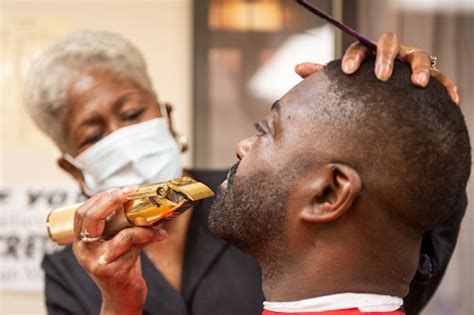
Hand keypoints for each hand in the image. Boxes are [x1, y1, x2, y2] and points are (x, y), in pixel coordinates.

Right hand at [72, 186, 166, 314]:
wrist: (121, 297)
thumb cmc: (120, 265)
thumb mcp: (113, 244)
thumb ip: (118, 226)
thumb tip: (138, 200)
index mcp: (81, 241)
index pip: (83, 212)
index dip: (101, 197)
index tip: (121, 189)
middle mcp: (85, 251)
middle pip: (92, 218)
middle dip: (112, 200)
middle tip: (130, 192)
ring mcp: (98, 262)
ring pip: (123, 234)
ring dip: (144, 225)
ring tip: (157, 223)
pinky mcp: (114, 271)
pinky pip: (136, 247)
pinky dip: (151, 237)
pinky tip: (161, 235)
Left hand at [294, 32, 459, 104]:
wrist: (383, 100)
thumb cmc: (360, 89)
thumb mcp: (343, 83)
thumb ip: (323, 75)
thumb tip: (298, 68)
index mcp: (367, 54)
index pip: (359, 47)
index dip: (352, 57)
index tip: (345, 71)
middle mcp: (391, 55)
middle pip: (390, 43)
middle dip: (386, 57)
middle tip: (382, 76)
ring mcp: (411, 63)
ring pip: (420, 55)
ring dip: (421, 67)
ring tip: (419, 84)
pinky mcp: (430, 77)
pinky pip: (442, 77)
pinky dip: (447, 86)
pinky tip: (452, 99)